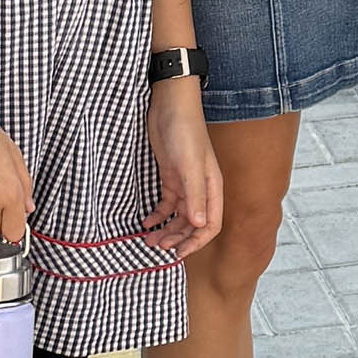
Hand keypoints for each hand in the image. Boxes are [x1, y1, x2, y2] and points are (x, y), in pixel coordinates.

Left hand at [145, 79, 222, 258]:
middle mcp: (201, 189)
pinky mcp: (170, 176)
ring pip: (178, 216)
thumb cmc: (184, 131)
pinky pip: (166, 204)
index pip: (210, 225)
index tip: (177, 253)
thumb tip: (200, 225)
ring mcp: (185, 183)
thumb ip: (195, 196)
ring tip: (148, 240)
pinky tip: (145, 222)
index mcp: (212, 188)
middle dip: (177, 239)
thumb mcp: (188, 166)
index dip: (196, 242)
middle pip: (193, 224)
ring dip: (166, 230)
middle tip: (157, 248)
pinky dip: (157, 215)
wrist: (170, 104)